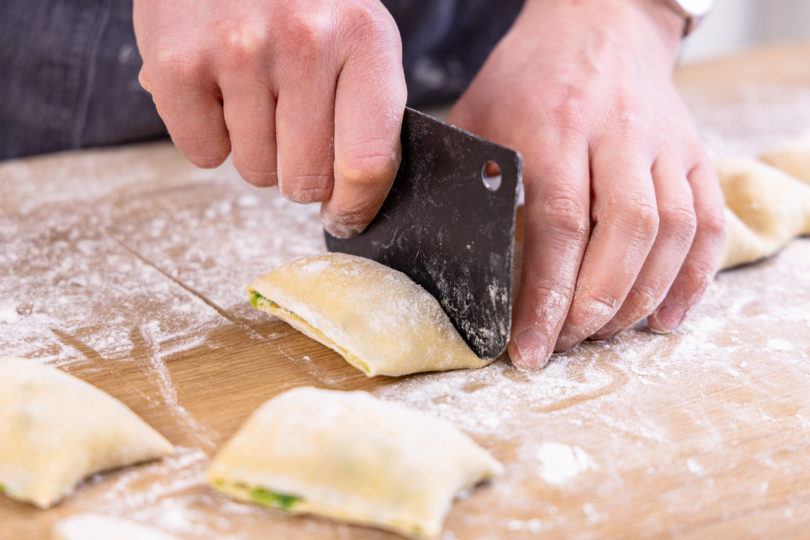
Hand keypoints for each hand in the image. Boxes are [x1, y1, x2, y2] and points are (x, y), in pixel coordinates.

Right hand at [134, 0, 406, 236]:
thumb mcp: (357, 34)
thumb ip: (367, 114)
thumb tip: (348, 207)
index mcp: (365, 38)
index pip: (366, 164)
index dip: (356, 206)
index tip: (345, 215)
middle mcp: (303, 42)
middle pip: (306, 181)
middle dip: (301, 172)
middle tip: (294, 128)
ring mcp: (237, 50)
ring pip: (255, 172)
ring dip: (257, 148)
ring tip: (255, 90)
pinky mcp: (176, 62)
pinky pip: (203, 154)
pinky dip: (210, 135)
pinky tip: (218, 88)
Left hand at [446, 0, 726, 368]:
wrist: (598, 21)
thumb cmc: (529, 74)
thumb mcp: (479, 110)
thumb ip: (464, 173)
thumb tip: (430, 245)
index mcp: (554, 125)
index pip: (558, 223)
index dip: (545, 295)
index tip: (528, 347)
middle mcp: (617, 134)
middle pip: (623, 233)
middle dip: (594, 304)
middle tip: (566, 344)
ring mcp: (664, 144)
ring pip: (671, 232)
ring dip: (641, 297)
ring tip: (604, 335)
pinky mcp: (693, 154)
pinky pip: (707, 222)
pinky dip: (692, 277)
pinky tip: (664, 317)